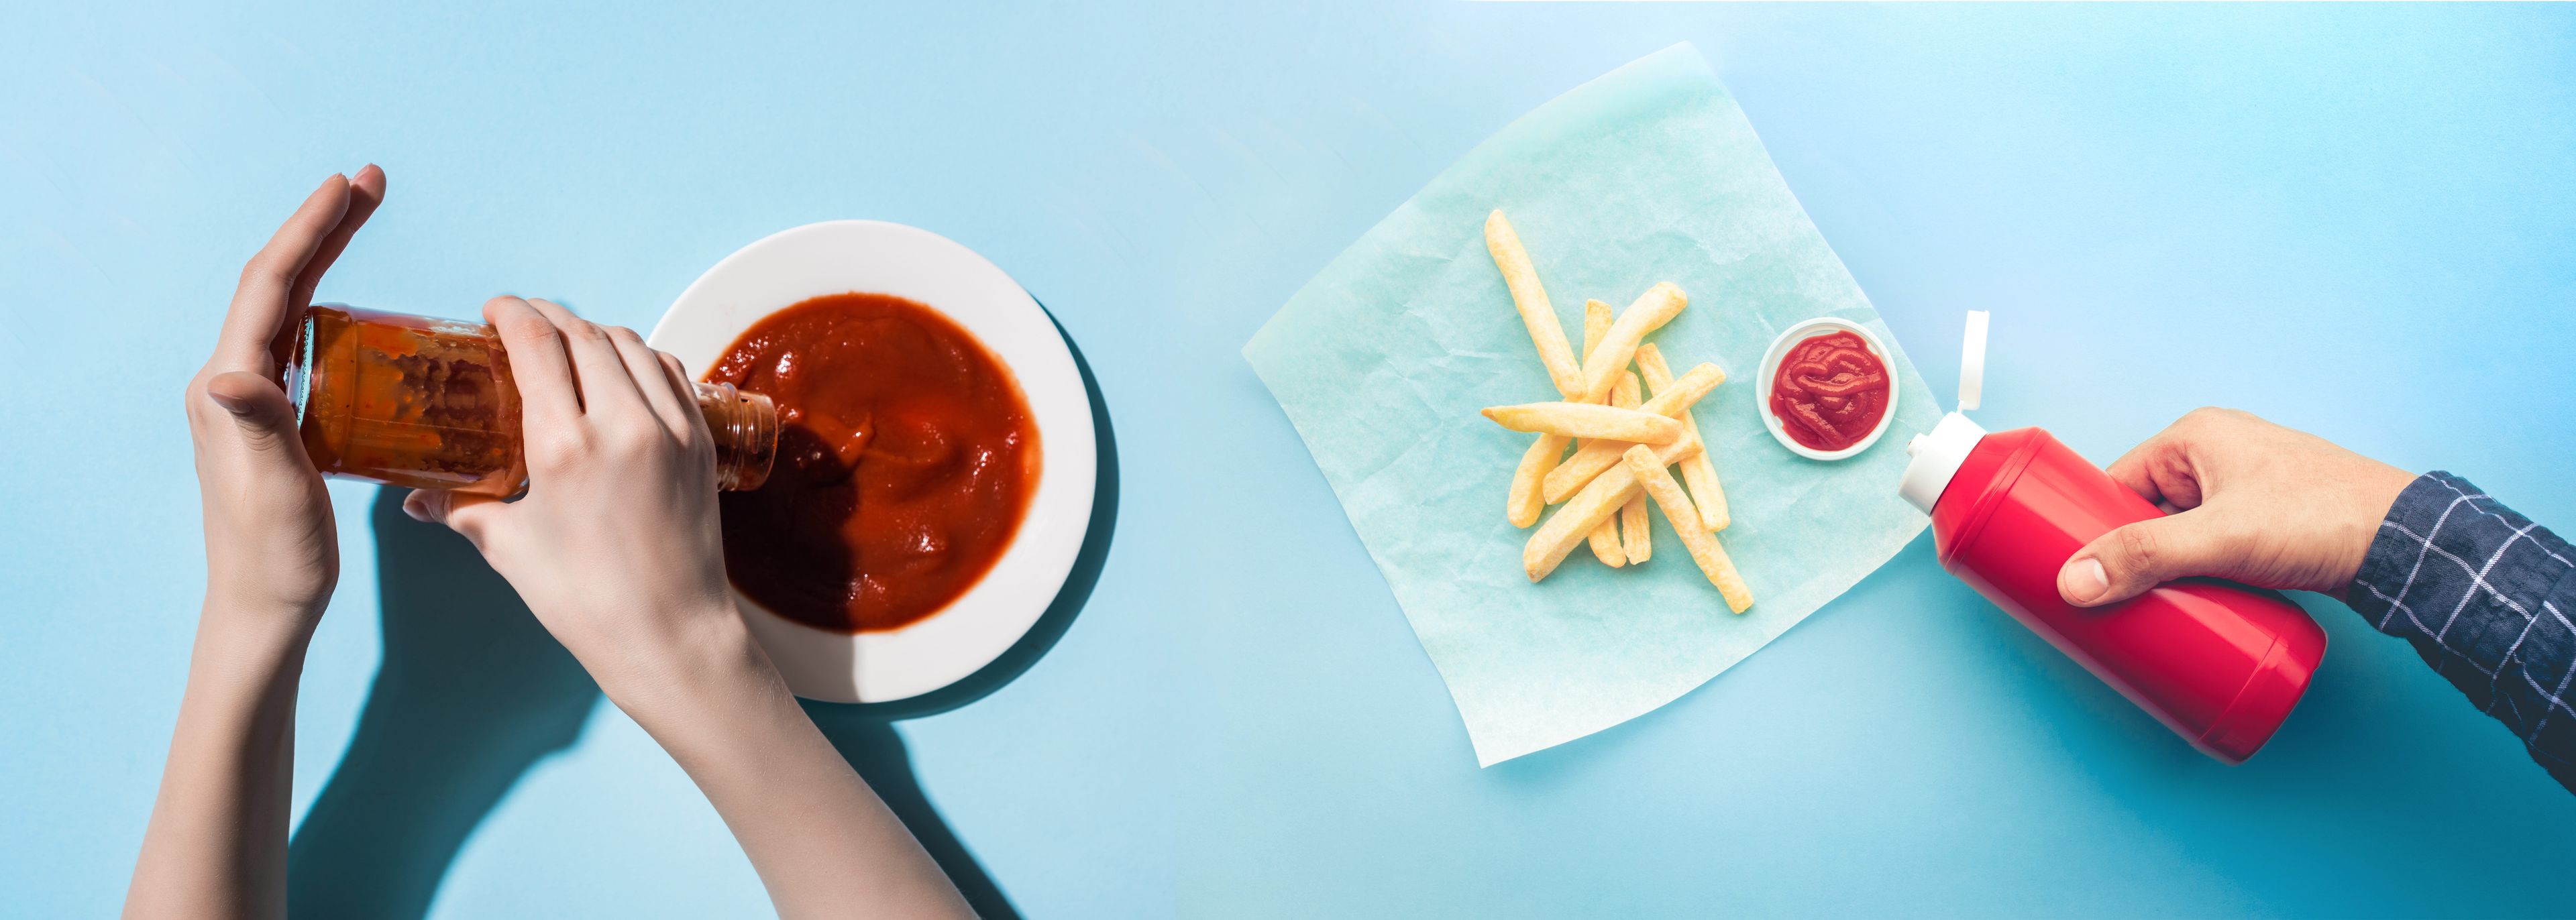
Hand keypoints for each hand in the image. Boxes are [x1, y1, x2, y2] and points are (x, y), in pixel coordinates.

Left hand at [186, 166, 385, 627]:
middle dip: (322, 228)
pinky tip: (363, 306)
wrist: (265, 608)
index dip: (308, 233)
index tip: (346, 188)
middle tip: (367, 182)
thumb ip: (257, 425)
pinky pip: (303, 342)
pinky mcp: (277, 418)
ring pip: (289, 306)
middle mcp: (230, 382)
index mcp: (227, 388)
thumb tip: (230, 372)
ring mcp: (251, 399)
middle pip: (278, 284)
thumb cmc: (273, 556)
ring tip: (362, 217)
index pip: (269, 289)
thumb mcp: (273, 489)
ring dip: (326, 257)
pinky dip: (333, 305)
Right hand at [403, 297, 749, 703]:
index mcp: (563, 445)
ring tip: (568, 344)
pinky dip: (641, 358)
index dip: (511, 312)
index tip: (493, 309)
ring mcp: (670, 429)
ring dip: (595, 333)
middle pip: (583, 334)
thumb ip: (462, 509)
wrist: (671, 636)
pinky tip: (620, 372)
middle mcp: (621, 424)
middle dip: (547, 318)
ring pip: (631, 345)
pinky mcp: (699, 443)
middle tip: (522, 322)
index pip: (537, 343)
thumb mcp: (509, 548)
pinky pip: (671, 373)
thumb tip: (417, 499)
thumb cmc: (585, 600)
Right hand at [2057, 407, 2415, 606]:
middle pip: (2145, 513)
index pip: (2117, 480)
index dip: (2089, 523)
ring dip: (2162, 571)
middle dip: (2127, 556)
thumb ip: (2144, 558)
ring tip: (2142, 611)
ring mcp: (2246, 492)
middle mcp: (2218, 457)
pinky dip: (2195, 575)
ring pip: (2179, 536)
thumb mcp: (2219, 539)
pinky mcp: (2268, 526)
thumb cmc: (2319, 519)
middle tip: (2105, 600)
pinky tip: (2185, 603)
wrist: (2407, 546)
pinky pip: (2211, 549)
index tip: (2070, 566)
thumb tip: (2073, 583)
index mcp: (2196, 437)